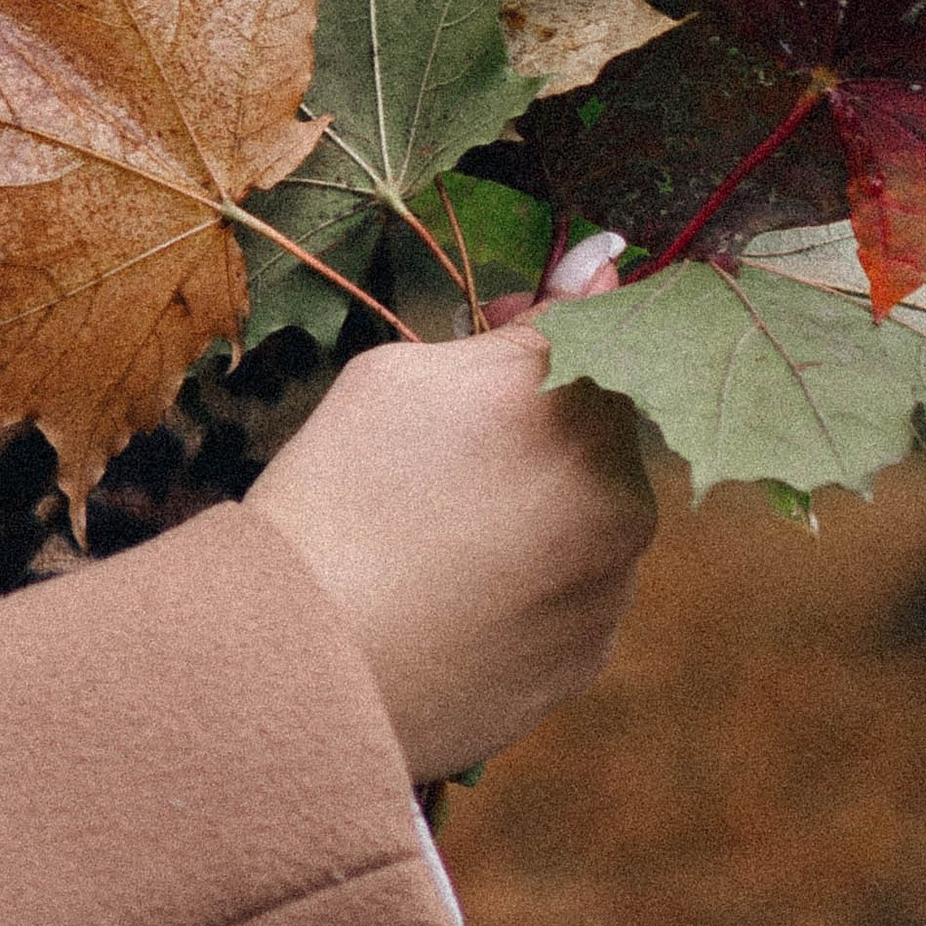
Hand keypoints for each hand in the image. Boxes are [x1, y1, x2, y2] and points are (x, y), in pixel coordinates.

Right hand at [245, 241, 653, 784]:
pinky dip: (528, 580)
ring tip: (431, 529)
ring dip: (537, 501)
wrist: (303, 664)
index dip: (543, 321)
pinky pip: (573, 592)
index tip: (497, 325)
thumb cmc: (336, 494)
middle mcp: (622, 491)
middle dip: (538, 416)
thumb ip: (519, 327)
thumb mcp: (401, 374)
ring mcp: (612, 584)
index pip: (603, 325)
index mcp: (576, 402)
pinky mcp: (589, 658)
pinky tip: (448, 590)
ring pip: (590, 512)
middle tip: (443, 436)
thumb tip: (605, 262)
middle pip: (599, 426)